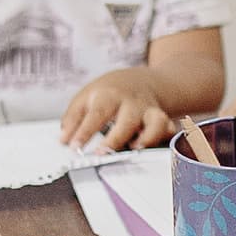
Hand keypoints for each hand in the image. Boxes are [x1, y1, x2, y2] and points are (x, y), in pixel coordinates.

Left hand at [61, 68, 180, 151]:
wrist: (140, 81)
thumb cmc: (109, 93)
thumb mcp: (86, 98)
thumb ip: (73, 119)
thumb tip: (64, 141)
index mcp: (109, 96)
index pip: (96, 114)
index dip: (84, 131)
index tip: (74, 147)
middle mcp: (131, 103)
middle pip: (126, 120)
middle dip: (115, 139)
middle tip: (100, 154)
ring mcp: (149, 111)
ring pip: (156, 122)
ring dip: (148, 137)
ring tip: (135, 148)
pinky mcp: (162, 120)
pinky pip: (171, 128)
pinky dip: (168, 137)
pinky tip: (158, 146)